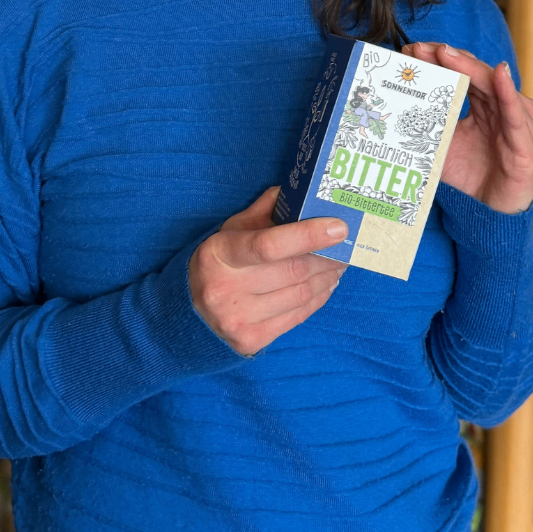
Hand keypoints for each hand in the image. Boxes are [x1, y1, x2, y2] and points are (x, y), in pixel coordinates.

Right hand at [189, 187, 347, 355]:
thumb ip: (262, 212)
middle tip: (347, 245)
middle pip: (293, 271)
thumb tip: (296, 191)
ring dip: (327, 277)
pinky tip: (326, 284)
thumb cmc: (215, 264)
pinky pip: (297, 316)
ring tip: (339, 263)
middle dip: (327, 257)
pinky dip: (318, 298)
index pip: (269, 245)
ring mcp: (238, 319)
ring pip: (300, 295)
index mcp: (219, 254)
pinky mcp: (251, 341)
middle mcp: (226, 289)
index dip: (308, 235)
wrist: (185, 315)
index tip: (339, 227)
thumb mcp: (228, 232)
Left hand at [403, 41, 532, 215]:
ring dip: (470, 67)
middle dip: (448, 57)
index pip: (461, 73)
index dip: (438, 60)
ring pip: (493, 86)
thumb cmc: (471, 174)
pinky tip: (500, 74)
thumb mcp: (443, 144)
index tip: (410, 50)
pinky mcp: (526, 143)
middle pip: (475, 73)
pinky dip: (508, 92)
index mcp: (484, 103)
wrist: (491, 212)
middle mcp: (502, 106)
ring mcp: (517, 121)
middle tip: (421, 47)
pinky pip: (516, 114)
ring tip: (446, 52)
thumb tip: (394, 105)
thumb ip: (428, 123)